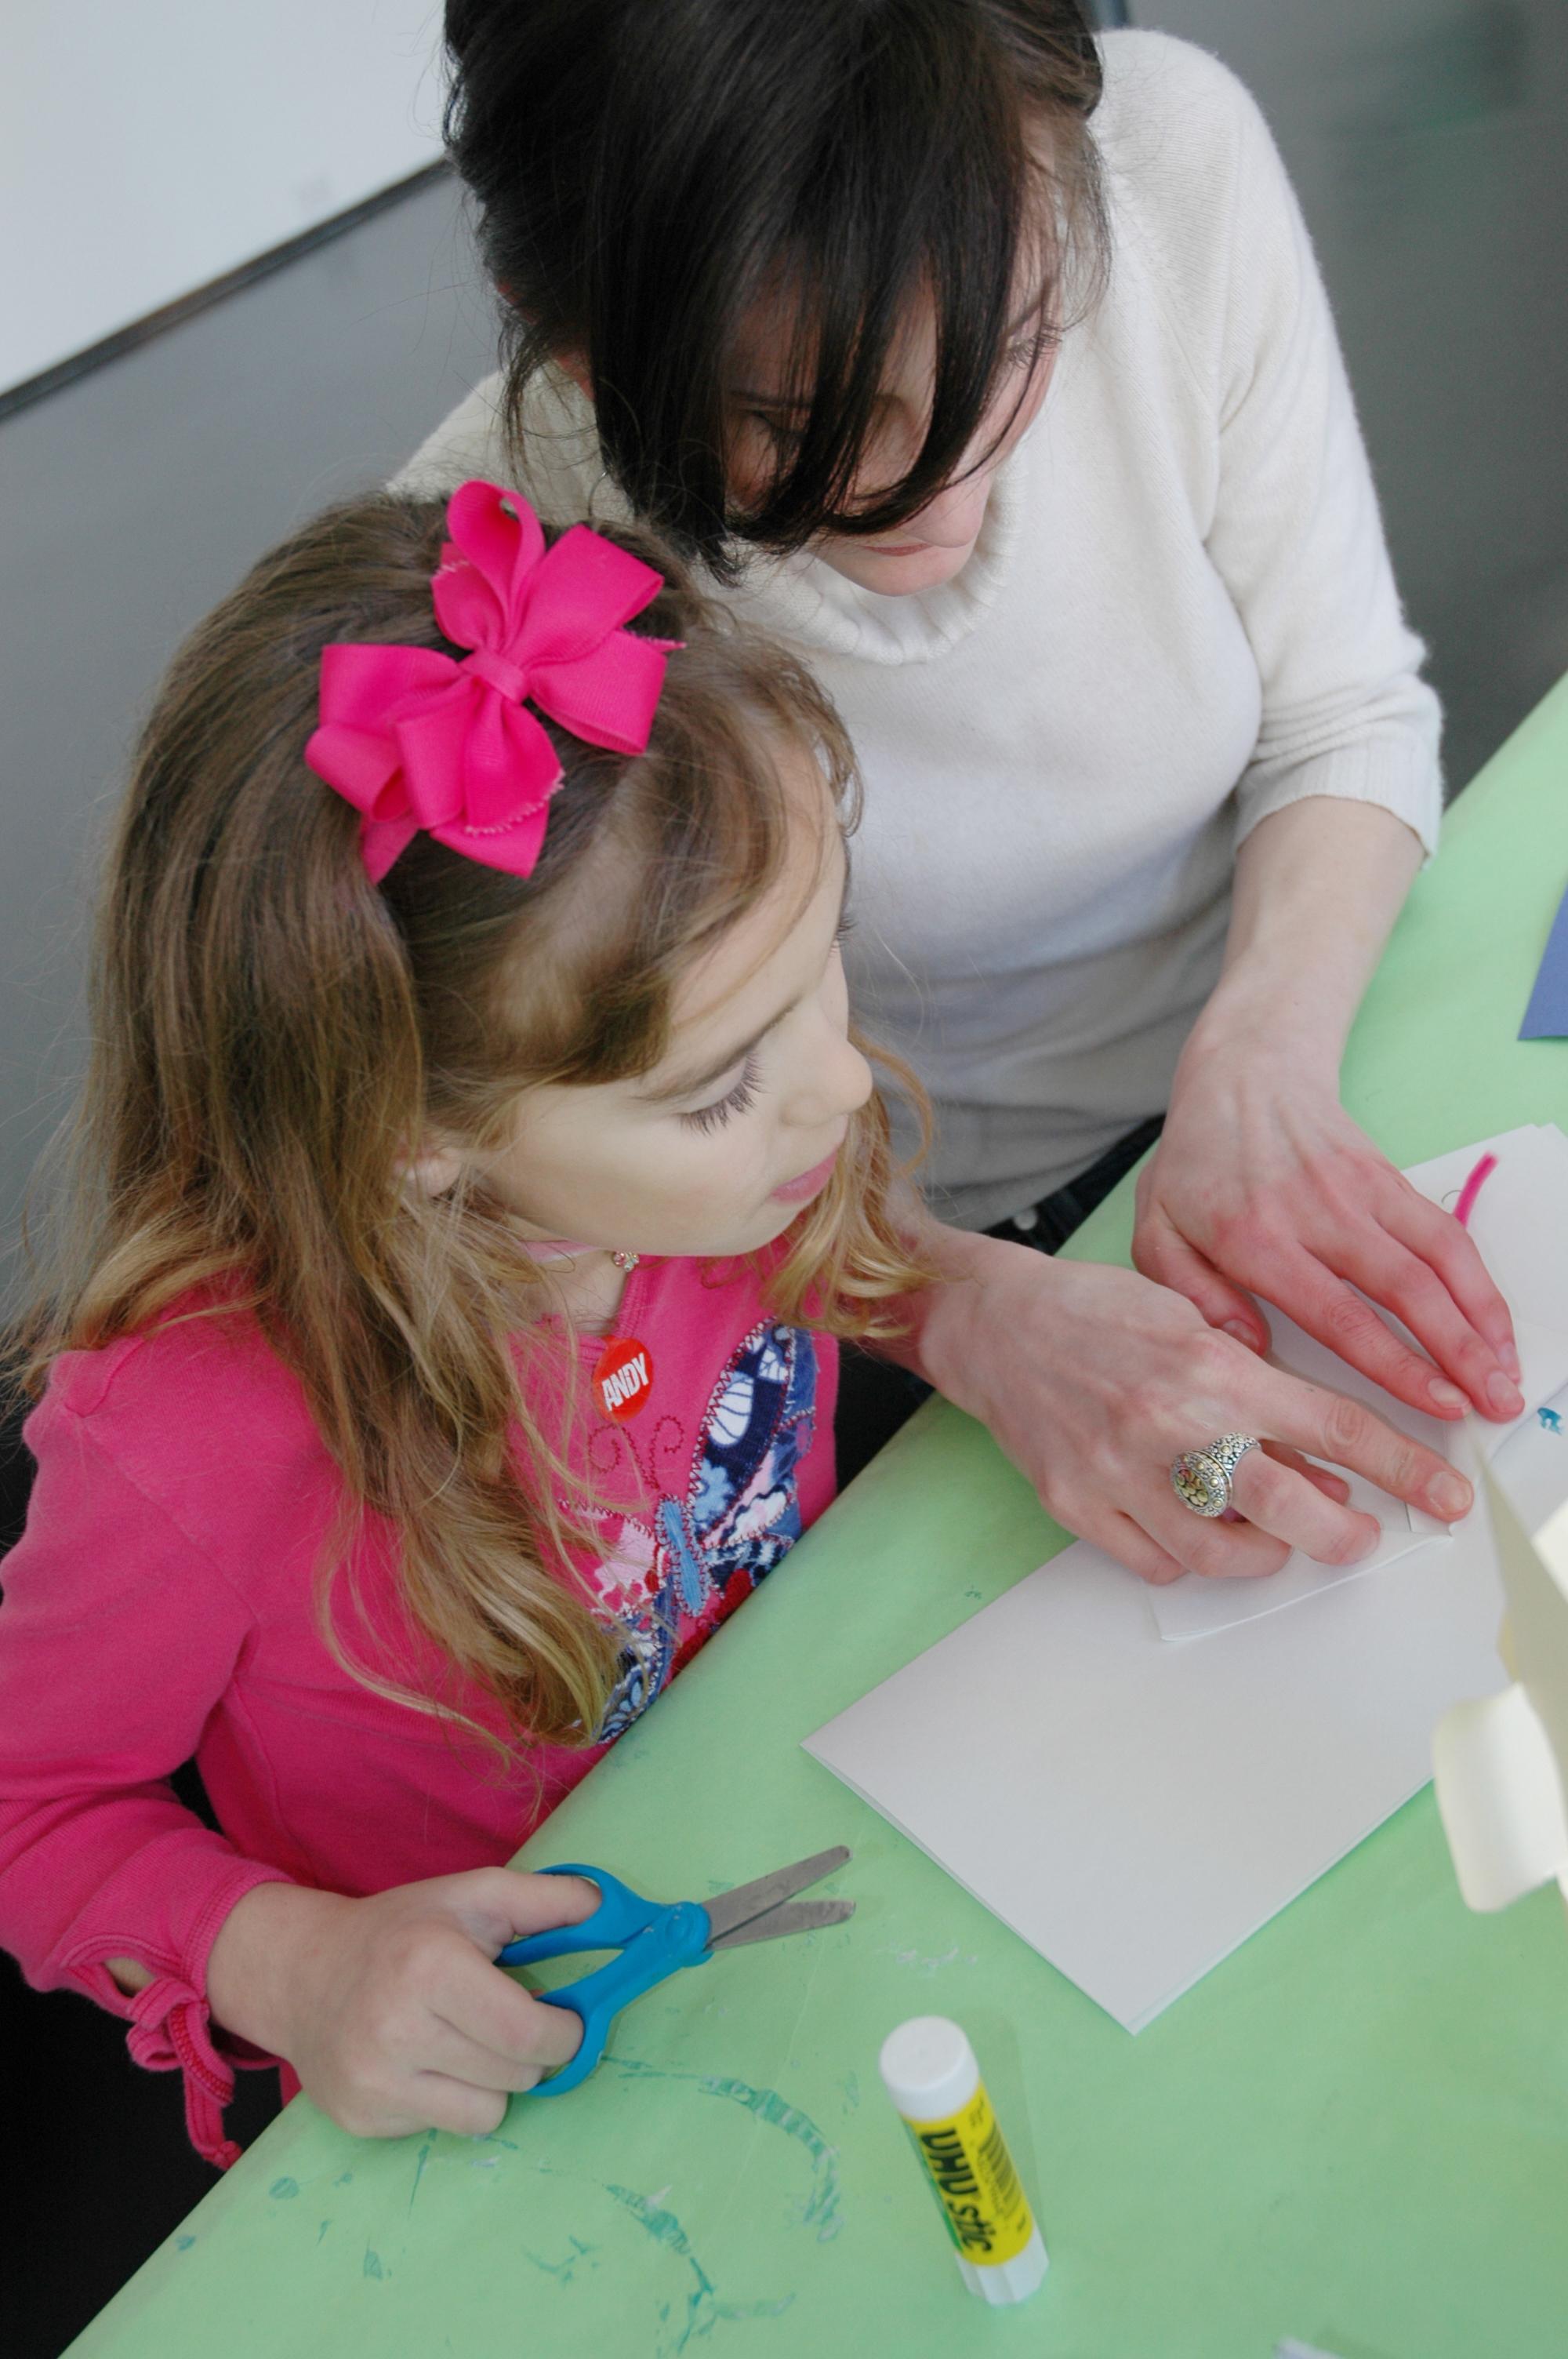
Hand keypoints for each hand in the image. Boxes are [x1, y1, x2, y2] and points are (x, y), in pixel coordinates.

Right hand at [204, 1867, 599, 2138]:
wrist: (303, 1973)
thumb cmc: (402, 1930)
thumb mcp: (473, 1895)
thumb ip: (549, 1899)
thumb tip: (614, 1912)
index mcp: (429, 1966)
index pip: (527, 2032)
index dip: (564, 2032)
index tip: (565, 2019)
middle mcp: (395, 2030)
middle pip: (515, 2075)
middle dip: (531, 2053)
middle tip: (508, 2024)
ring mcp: (373, 2082)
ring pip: (486, 2114)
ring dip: (494, 2083)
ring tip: (465, 2043)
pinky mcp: (361, 2119)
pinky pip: (443, 2129)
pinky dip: (450, 2100)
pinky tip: (425, 2064)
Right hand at [916, 1235, 1472, 1585]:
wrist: (995, 1325)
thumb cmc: (1097, 1314)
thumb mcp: (1192, 1323)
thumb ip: (1256, 1387)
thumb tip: (1319, 1461)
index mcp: (1211, 1369)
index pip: (1332, 1427)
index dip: (1401, 1468)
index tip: (1443, 1496)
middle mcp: (1170, 1426)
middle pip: (1289, 1510)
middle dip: (1343, 1534)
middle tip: (1356, 1533)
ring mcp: (1119, 1472)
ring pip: (1222, 1552)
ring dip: (1265, 1552)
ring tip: (1271, 1531)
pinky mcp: (1077, 1504)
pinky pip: (1157, 1562)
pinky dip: (1191, 1558)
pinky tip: (1196, 1527)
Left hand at [1134, 1040, 1520, 1423]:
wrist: (1241, 1074)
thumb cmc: (1195, 1164)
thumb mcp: (1155, 1228)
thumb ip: (1189, 1293)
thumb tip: (1248, 1348)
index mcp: (1254, 1237)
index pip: (1339, 1313)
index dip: (1395, 1365)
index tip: (1437, 1406)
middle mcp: (1316, 1213)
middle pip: (1406, 1289)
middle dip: (1459, 1353)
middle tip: (1495, 1407)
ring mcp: (1360, 1191)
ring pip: (1440, 1260)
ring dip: (1483, 1320)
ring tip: (1507, 1378)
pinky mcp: (1390, 1177)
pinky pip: (1446, 1234)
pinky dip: (1479, 1282)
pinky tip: (1495, 1327)